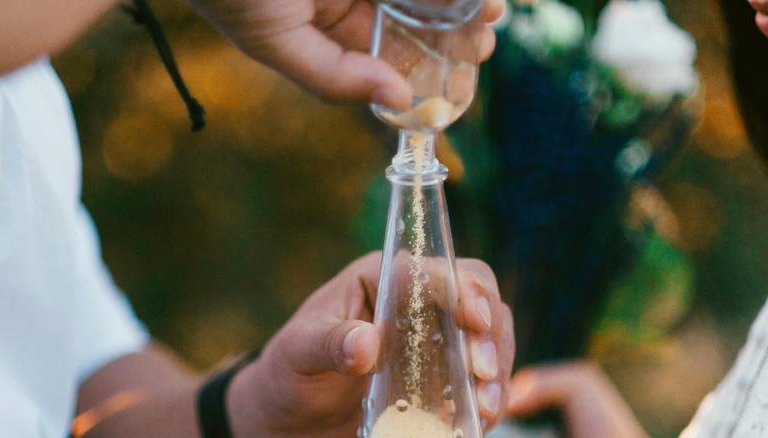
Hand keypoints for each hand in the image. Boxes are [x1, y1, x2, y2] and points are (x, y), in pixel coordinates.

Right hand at [186, 0, 503, 106]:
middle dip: (456, 19)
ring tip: (493, 5)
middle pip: (414, 7)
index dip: (434, 52)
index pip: (392, 42)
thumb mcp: (274, 43)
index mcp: (330, 18)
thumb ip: (333, 77)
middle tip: (489, 30)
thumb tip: (397, 99)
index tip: (475, 56)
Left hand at [228, 252, 513, 437]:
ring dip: (496, 373)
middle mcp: (417, 304)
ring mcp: (435, 343)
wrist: (287, 425)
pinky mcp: (443, 382)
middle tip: (482, 375)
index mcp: (382, 278)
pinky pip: (479, 384)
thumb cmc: (285, 375)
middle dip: (489, 336)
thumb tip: (367, 343)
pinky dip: (488, 401)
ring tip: (488, 409)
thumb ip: (328, 345)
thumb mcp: (297, 355)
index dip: (461, 291)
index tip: (474, 322)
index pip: (434, 270)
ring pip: (489, 342)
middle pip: (479, 300)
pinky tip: (482, 425)